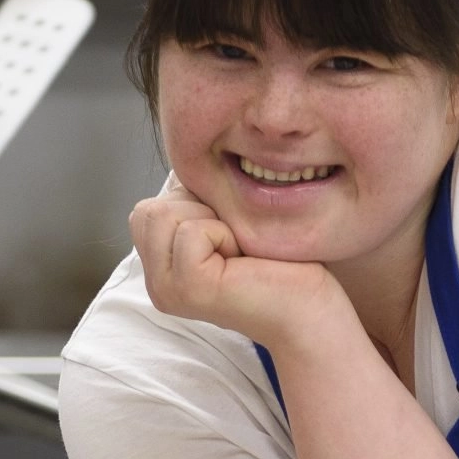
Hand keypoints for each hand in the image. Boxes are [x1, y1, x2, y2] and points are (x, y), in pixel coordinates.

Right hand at [129, 180, 343, 346]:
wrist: (310, 307)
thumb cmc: (277, 262)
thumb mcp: (223, 222)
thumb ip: (192, 201)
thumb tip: (182, 152)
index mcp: (162, 270)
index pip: (147, 209)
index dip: (193, 206)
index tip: (228, 238)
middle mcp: (157, 284)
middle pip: (148, 210)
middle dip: (197, 211)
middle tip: (234, 243)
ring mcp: (168, 290)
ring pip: (162, 215)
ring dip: (210, 221)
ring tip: (237, 250)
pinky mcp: (188, 288)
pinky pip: (191, 230)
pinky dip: (223, 233)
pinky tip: (242, 261)